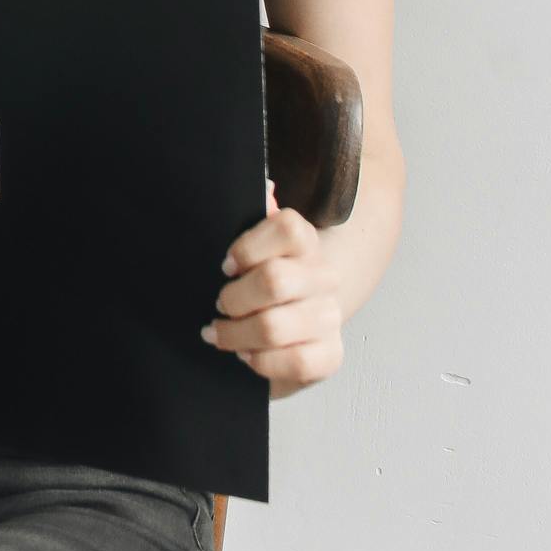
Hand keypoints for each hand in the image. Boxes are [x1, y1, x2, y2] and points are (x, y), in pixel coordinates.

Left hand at [204, 189, 343, 392]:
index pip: (287, 228)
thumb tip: (266, 189)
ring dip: (236, 334)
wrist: (291, 325)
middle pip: (275, 281)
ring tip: (220, 334)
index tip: (225, 265)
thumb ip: (254, 216)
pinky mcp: (331, 354)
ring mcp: (330, 316)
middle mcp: (323, 275)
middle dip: (234, 298)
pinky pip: (294, 361)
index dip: (248, 247)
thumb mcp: (250, 246)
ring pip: (275, 326)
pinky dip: (261, 361)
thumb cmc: (260, 280)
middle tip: (219, 304)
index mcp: (304, 241)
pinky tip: (247, 354)